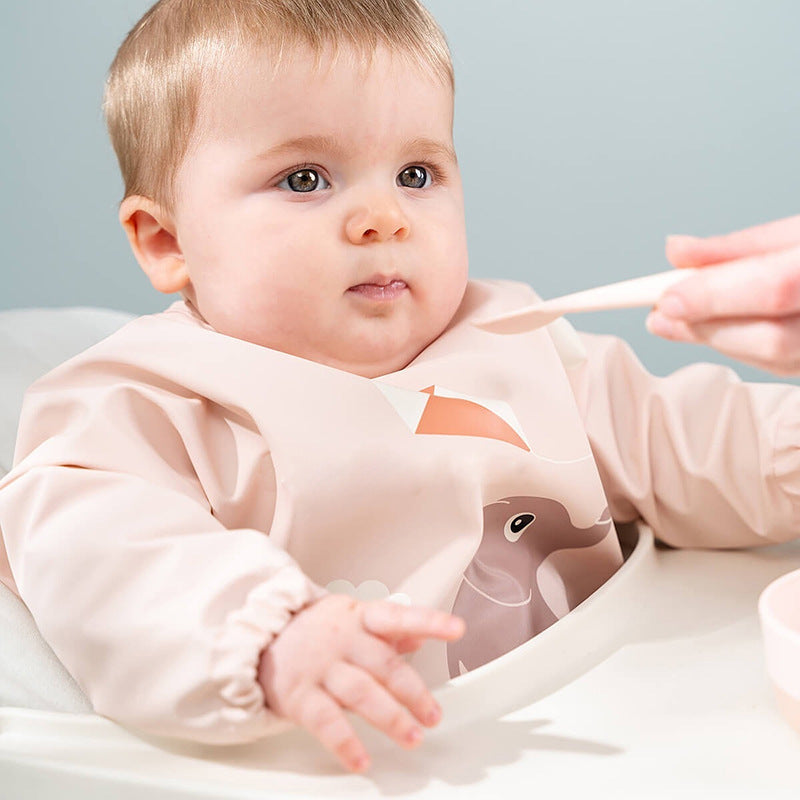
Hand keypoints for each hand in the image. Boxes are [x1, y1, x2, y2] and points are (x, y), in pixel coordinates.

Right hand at [257, 593, 464, 772]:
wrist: (258, 637)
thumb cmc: (315, 630)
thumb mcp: (353, 618)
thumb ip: (389, 630)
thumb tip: (421, 635)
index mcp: (359, 617)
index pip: (398, 616)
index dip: (429, 622)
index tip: (457, 629)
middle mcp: (342, 640)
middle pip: (384, 664)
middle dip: (413, 692)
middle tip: (433, 716)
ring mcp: (320, 667)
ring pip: (361, 692)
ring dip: (390, 718)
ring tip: (412, 736)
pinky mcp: (299, 695)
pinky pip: (326, 721)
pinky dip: (346, 743)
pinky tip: (362, 758)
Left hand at [646, 214, 799, 374]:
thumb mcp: (799, 232)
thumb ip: (739, 247)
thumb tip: (676, 252)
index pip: (776, 287)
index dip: (715, 296)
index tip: (665, 298)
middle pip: (772, 337)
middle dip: (708, 325)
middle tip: (660, 312)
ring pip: (777, 358)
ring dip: (719, 339)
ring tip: (677, 320)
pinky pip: (786, 366)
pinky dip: (744, 348)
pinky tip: (720, 331)